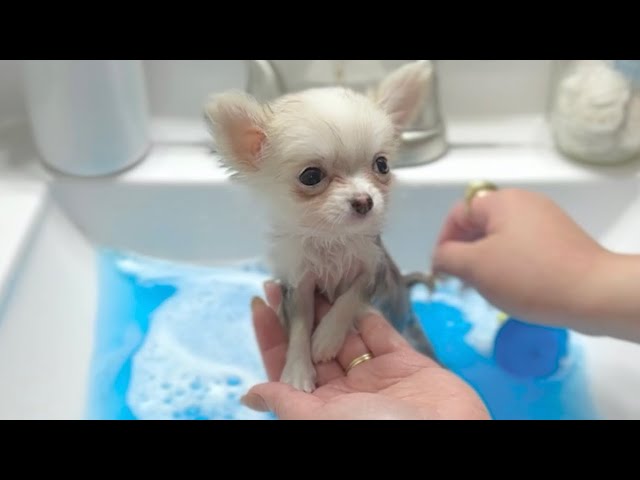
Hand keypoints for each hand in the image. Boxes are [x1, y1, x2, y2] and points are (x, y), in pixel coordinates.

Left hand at [241, 282, 489, 419]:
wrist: (450, 439)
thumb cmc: (380, 433)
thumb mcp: (322, 420)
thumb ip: (288, 402)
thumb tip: (249, 396)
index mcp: (320, 408)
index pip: (287, 366)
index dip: (272, 334)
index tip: (260, 301)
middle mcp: (345, 391)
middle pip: (314, 345)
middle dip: (300, 313)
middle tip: (288, 279)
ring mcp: (375, 376)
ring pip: (345, 334)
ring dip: (329, 308)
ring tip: (315, 276)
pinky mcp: (404, 363)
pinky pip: (380, 332)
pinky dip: (365, 311)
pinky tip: (349, 287)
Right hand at [432, 188, 639, 338]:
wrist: (594, 294)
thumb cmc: (528, 276)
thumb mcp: (475, 267)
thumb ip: (447, 256)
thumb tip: (440, 256)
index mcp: (501, 201)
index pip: (458, 214)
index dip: (444, 241)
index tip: (443, 271)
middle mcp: (524, 202)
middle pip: (480, 224)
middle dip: (466, 253)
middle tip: (464, 282)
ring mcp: (546, 220)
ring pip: (501, 237)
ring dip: (487, 260)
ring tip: (489, 287)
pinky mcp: (561, 239)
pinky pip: (523, 246)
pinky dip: (510, 263)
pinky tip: (514, 286)